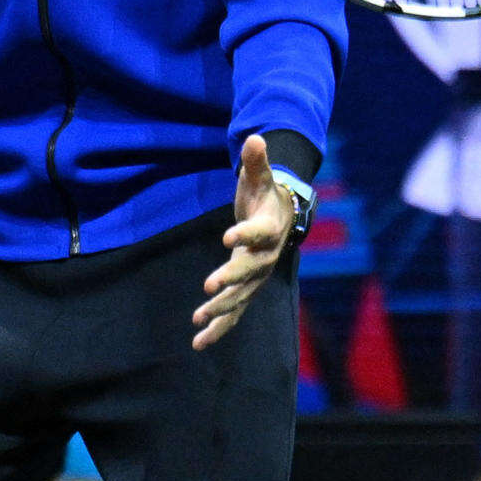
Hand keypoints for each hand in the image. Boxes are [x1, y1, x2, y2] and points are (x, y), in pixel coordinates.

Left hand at [192, 134, 292, 350]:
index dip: (243, 234)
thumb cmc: (265, 195)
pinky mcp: (246, 289)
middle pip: (249, 271)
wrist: (282, 217)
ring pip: (240, 298)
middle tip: (210, 287)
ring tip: (199, 321)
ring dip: (221, 310)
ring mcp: (257, 277)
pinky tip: (198, 342)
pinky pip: (234, 313)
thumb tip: (256, 138)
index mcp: (269, 229)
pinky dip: (218, 328)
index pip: (257, 233)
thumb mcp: (259, 177)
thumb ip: (256, 162)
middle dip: (230, 280)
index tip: (227, 236)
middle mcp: (266, 257)